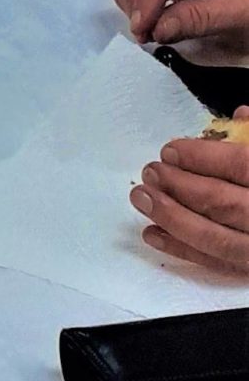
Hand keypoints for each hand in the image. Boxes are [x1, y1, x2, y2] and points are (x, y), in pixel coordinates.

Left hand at [132, 118, 248, 272]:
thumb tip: (240, 115)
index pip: (241, 167)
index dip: (203, 158)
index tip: (170, 149)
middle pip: (226, 204)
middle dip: (181, 187)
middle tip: (150, 172)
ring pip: (219, 240)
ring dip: (174, 219)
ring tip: (142, 198)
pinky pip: (220, 266)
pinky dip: (184, 250)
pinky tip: (154, 234)